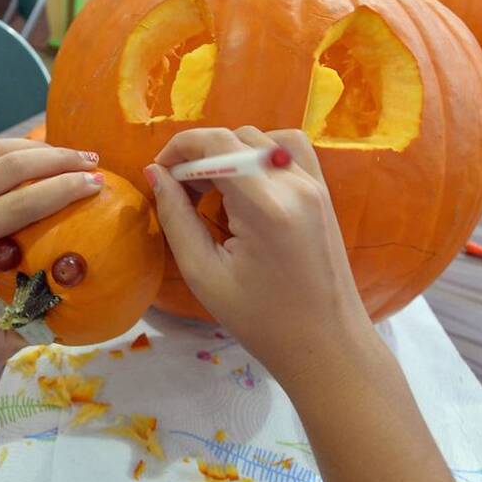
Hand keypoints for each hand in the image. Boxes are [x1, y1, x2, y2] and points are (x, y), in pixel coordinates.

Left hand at [0, 140, 101, 359]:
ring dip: (37, 148)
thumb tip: (39, 349)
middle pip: (13, 164)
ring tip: (71, 152)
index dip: (64, 190)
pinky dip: (9, 153)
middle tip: (95, 161)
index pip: (22, 203)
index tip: (98, 185)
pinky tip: (30, 158)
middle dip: (59, 158)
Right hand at [145, 127, 372, 386]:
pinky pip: (289, 149)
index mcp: (266, 206)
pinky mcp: (323, 192)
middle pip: (236, 137)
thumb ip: (176, 218)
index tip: (158, 173)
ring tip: (213, 190)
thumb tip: (154, 174)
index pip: (216, 143)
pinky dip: (261, 153)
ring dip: (229, 153)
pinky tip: (247, 185)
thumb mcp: (205, 274)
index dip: (179, 148)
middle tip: (181, 193)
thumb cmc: (262, 321)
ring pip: (262, 138)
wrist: (327, 344)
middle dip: (200, 154)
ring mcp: (314, 184)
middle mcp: (294, 184)